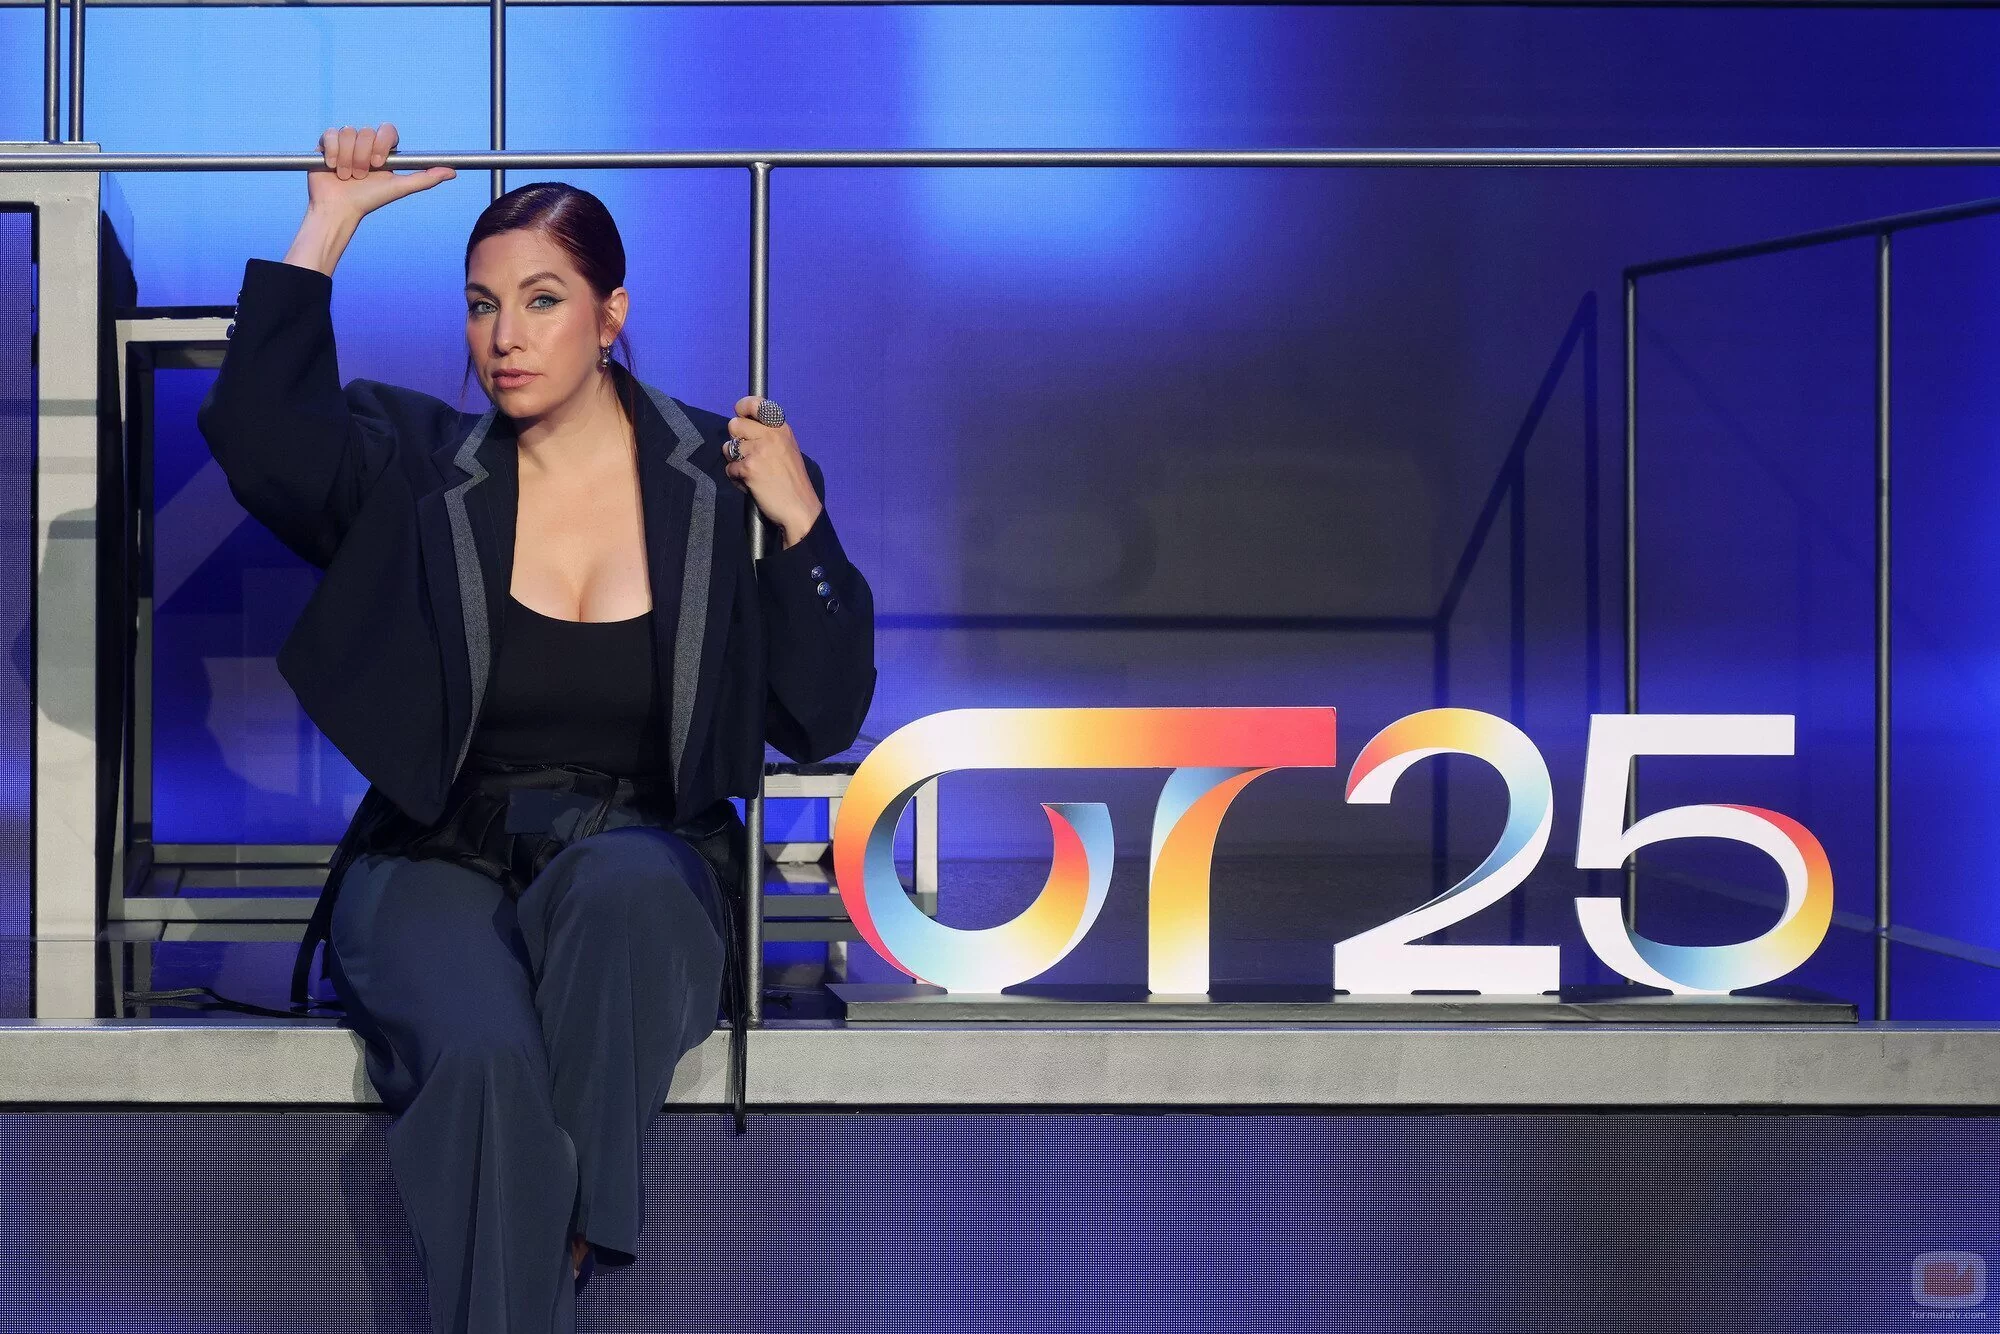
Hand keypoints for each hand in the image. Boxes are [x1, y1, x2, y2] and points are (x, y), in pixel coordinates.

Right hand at [306, 122, 453, 220]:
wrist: (339, 208)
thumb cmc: (370, 199)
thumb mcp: (399, 188)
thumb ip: (425, 178)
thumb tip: (453, 172)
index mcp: (383, 149)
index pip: (388, 130)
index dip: (382, 143)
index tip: (379, 163)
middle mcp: (365, 142)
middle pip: (366, 132)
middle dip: (363, 157)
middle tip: (361, 176)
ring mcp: (346, 142)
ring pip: (348, 132)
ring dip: (347, 158)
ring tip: (346, 175)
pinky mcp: (327, 143)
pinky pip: (331, 134)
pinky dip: (333, 153)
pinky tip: (333, 167)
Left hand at [725, 397, 823, 547]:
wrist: (799, 507)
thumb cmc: (792, 481)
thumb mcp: (787, 448)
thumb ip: (768, 435)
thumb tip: (743, 425)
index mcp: (781, 428)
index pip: (755, 404)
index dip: (743, 407)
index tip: (741, 414)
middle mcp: (770, 435)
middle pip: (734, 425)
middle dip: (736, 440)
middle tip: (749, 455)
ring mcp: (758, 450)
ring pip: (728, 447)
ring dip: (735, 460)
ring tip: (751, 472)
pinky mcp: (749, 468)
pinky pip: (729, 468)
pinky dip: (736, 478)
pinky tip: (751, 484)